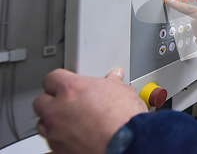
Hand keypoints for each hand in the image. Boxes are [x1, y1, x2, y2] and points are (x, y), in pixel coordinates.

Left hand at [33, 68, 147, 153]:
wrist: (127, 143)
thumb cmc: (124, 118)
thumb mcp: (122, 91)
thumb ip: (113, 83)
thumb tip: (115, 80)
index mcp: (71, 89)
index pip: (52, 78)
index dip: (60, 80)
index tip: (65, 83)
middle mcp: (58, 109)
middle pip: (40, 101)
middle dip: (51, 101)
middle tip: (67, 102)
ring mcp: (56, 132)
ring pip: (42, 123)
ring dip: (53, 121)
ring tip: (70, 121)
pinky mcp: (59, 150)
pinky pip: (52, 141)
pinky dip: (61, 138)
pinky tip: (75, 136)